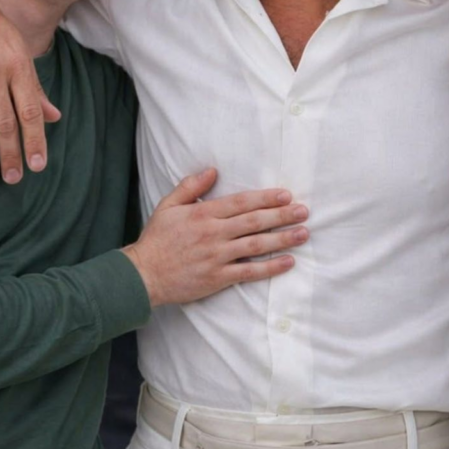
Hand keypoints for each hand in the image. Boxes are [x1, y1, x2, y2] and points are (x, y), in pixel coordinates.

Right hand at [122, 169, 308, 305]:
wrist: (143, 275)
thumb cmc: (156, 239)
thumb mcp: (168, 206)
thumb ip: (190, 187)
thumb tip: (212, 170)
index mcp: (202, 214)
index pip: (240, 202)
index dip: (265, 198)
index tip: (286, 195)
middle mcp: (213, 233)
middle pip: (254, 222)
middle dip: (281, 216)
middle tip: (304, 211)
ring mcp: (217, 256)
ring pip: (256, 246)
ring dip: (282, 239)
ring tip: (303, 234)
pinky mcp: (218, 278)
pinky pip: (249, 272)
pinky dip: (270, 268)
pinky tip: (288, 261)